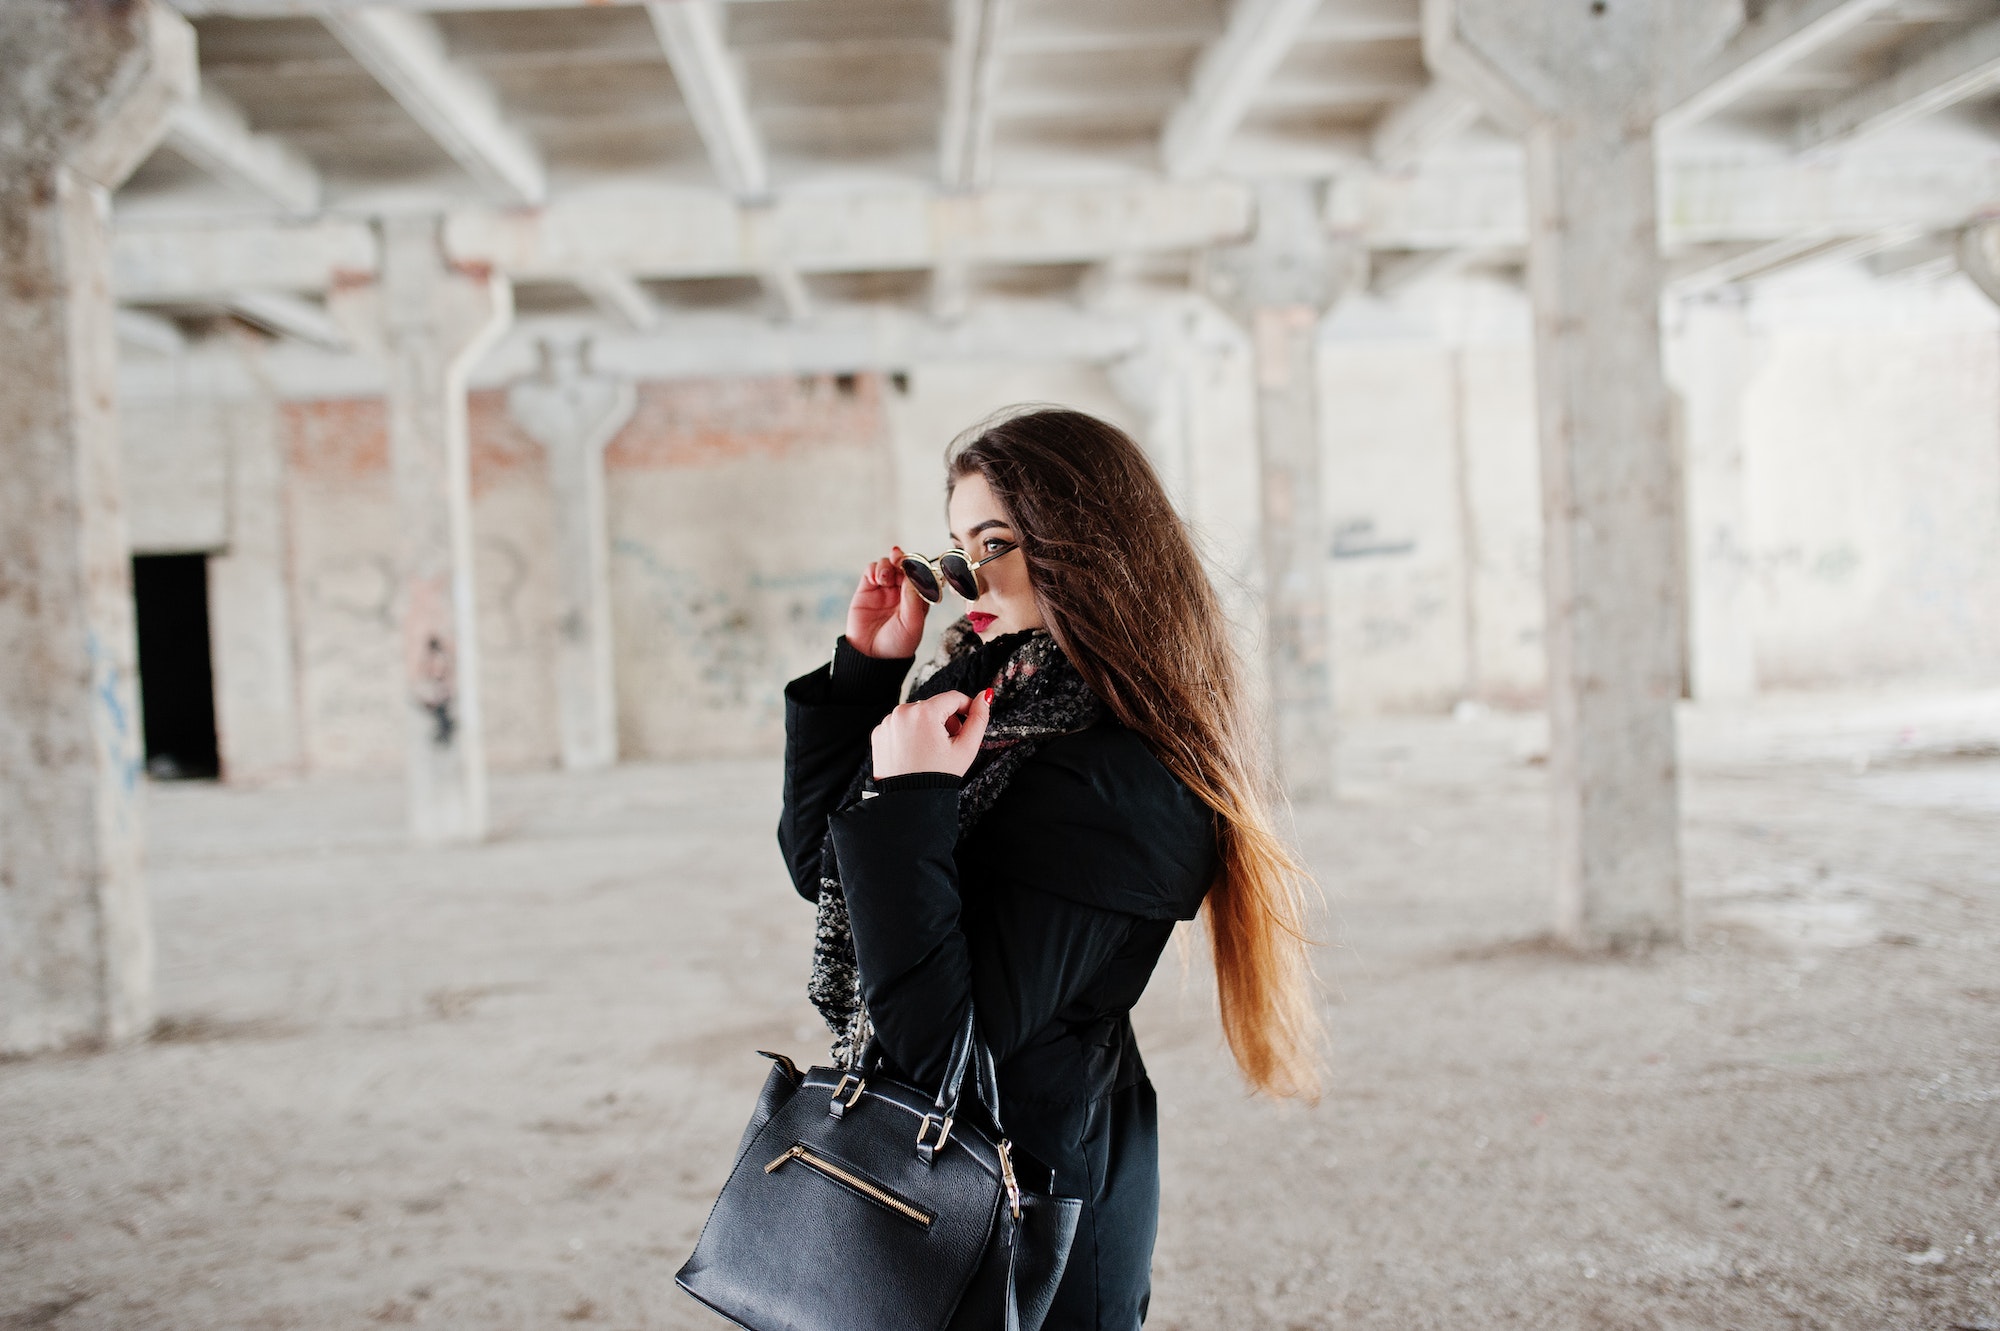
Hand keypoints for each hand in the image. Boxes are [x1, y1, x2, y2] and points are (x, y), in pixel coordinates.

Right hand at [846, 544, 927, 659]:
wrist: (871, 657)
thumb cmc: (896, 645)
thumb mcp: (912, 624)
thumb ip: (913, 599)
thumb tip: (913, 574)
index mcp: (917, 599)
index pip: (921, 575)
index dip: (919, 567)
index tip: (915, 565)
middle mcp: (901, 592)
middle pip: (904, 566)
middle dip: (903, 560)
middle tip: (899, 559)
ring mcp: (884, 589)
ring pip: (888, 565)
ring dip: (887, 564)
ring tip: (884, 577)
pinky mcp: (867, 590)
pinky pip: (871, 571)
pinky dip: (874, 569)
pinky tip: (876, 579)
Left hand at [871, 688, 993, 778]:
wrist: (909, 800)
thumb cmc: (937, 777)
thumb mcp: (966, 748)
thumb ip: (979, 718)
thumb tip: (986, 696)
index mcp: (924, 712)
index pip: (953, 698)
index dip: (966, 708)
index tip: (969, 721)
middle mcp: (902, 712)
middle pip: (934, 706)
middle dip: (945, 721)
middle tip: (949, 744)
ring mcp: (888, 723)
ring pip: (917, 714)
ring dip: (927, 726)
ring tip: (931, 750)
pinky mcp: (879, 733)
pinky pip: (900, 725)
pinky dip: (909, 733)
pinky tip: (915, 752)